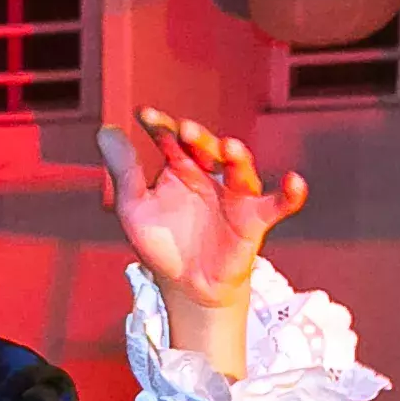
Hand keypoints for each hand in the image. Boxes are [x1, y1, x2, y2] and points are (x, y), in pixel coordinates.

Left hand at [101, 108, 305, 366]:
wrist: (185, 285)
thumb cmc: (161, 242)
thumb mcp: (134, 206)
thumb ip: (124, 169)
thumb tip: (105, 129)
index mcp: (180, 167)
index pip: (171, 140)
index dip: (160, 126)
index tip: (144, 115)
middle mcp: (210, 175)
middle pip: (207, 149)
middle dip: (198, 139)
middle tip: (184, 129)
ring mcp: (234, 195)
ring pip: (241, 170)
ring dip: (238, 158)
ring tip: (229, 147)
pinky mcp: (255, 219)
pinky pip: (278, 204)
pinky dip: (290, 193)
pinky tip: (294, 181)